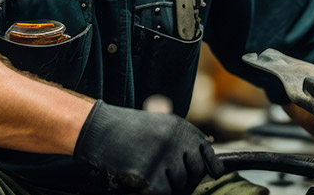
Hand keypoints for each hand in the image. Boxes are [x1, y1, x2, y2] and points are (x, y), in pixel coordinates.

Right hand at [73, 100, 223, 194]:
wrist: (101, 128)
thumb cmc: (129, 129)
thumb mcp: (161, 124)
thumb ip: (182, 137)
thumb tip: (208, 147)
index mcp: (180, 128)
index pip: (205, 151)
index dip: (210, 165)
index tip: (213, 174)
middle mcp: (177, 140)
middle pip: (195, 172)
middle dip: (188, 181)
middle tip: (173, 182)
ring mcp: (164, 157)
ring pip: (179, 185)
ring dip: (168, 186)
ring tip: (152, 177)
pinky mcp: (150, 173)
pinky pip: (163, 193)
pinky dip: (155, 192)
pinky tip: (143, 185)